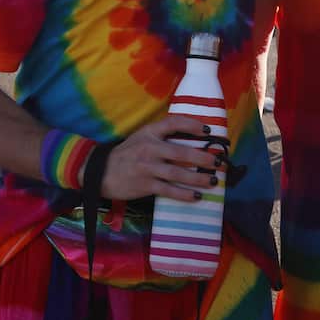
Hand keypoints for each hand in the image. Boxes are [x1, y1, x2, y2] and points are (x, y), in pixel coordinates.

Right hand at [98, 115, 225, 201]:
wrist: (101, 172)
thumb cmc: (126, 154)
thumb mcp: (141, 138)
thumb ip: (161, 137)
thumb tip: (191, 140)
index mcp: (149, 133)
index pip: (174, 123)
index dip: (192, 125)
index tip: (208, 131)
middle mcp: (149, 148)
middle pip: (181, 153)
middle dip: (203, 158)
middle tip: (218, 162)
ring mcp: (147, 168)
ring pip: (178, 174)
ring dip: (198, 178)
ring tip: (212, 181)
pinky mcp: (145, 185)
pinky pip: (169, 190)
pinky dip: (184, 194)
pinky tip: (196, 196)